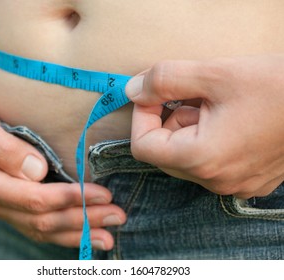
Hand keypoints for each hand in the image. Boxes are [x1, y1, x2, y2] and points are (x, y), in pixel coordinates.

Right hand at [0, 94, 125, 249]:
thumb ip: (2, 147)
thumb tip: (37, 170)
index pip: (35, 199)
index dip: (71, 199)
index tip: (102, 194)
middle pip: (45, 220)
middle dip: (84, 219)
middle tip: (118, 216)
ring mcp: (4, 207)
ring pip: (44, 229)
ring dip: (79, 233)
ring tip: (110, 236)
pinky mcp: (12, 205)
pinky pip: (39, 226)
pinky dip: (64, 233)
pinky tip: (86, 234)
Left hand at [126, 55, 283, 198]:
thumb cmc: (278, 87)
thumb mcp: (214, 74)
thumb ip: (165, 80)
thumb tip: (132, 91)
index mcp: (202, 159)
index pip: (143, 146)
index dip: (141, 117)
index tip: (152, 94)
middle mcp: (215, 180)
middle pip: (164, 152)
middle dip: (168, 120)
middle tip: (193, 97)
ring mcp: (232, 184)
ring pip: (185, 157)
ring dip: (189, 128)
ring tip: (217, 106)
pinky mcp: (246, 180)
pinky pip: (208, 163)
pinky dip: (207, 139)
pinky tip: (229, 120)